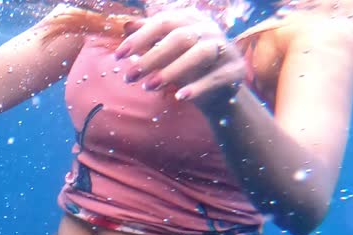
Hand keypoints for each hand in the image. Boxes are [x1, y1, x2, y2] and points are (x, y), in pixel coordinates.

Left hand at [114, 9, 246, 108]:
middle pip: (180, 37)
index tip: (119, 55)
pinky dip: (197, 88)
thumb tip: (126, 24)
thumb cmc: (186, 64)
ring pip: (200, 53)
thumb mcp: (165, 50)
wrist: (219, 87)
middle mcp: (209, 29)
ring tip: (148, 87)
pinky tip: (180, 97)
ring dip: (172, 70)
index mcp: (190, 20)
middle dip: (152, 57)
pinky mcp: (234, 70)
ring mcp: (224, 48)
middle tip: (129, 76)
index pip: (163, 22)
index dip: (140, 37)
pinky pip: (215, 77)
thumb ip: (149, 37)